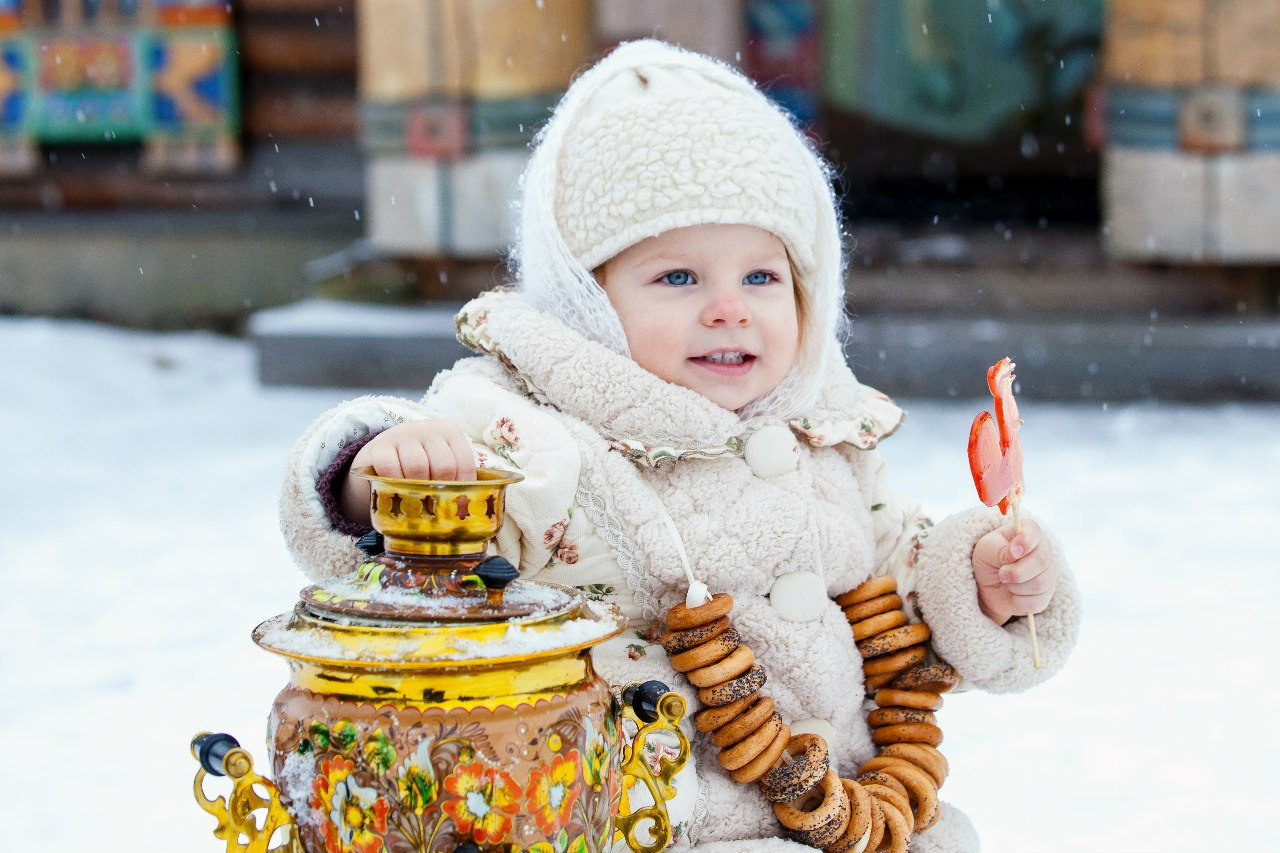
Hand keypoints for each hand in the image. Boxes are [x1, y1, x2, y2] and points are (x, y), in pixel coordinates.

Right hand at [339, 420, 475, 523]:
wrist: (380, 458)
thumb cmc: (419, 468)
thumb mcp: (439, 467)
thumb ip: (454, 480)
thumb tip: (464, 508)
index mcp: (450, 432)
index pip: (464, 463)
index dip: (461, 487)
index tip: (453, 502)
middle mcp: (428, 429)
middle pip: (444, 466)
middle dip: (439, 490)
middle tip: (432, 505)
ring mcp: (402, 434)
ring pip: (417, 466)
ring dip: (416, 488)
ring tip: (415, 499)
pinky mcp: (379, 446)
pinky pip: (390, 467)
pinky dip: (394, 482)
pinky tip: (395, 489)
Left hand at [971, 519, 1055, 626]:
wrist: (986, 586)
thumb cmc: (988, 561)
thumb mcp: (986, 550)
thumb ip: (999, 549)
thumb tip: (1016, 553)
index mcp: (1028, 532)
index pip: (1034, 531)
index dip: (1025, 541)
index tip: (1013, 551)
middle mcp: (1043, 551)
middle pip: (1042, 560)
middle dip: (1018, 571)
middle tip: (1002, 574)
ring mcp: (1048, 574)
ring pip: (1039, 583)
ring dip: (1015, 586)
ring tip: (1005, 581)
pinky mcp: (1045, 596)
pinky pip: (1035, 602)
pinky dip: (1017, 600)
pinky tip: (1012, 593)